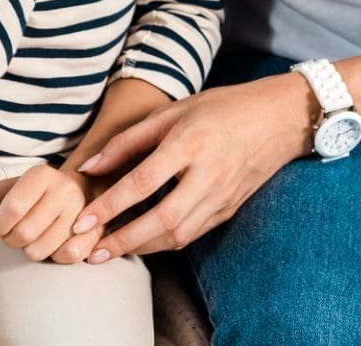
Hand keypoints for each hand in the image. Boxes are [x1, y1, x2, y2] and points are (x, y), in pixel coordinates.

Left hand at [0, 164, 103, 262]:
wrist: (81, 190)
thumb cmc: (35, 194)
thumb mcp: (9, 190)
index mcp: (42, 174)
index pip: (12, 208)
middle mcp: (66, 190)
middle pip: (23, 233)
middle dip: (10, 240)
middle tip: (14, 233)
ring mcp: (84, 212)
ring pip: (40, 250)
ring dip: (30, 250)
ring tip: (34, 237)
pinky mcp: (95, 232)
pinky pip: (65, 257)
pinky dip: (55, 256)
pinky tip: (54, 244)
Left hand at [71, 75, 314, 262]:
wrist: (278, 120)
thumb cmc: (222, 108)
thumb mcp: (173, 111)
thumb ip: (129, 140)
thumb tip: (90, 167)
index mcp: (191, 143)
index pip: (142, 182)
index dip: (109, 205)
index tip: (81, 221)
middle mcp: (208, 175)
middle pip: (161, 219)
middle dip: (122, 240)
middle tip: (91, 252)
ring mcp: (222, 196)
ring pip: (178, 235)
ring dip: (141, 247)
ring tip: (110, 251)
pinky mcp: (229, 209)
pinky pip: (193, 234)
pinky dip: (164, 242)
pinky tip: (143, 241)